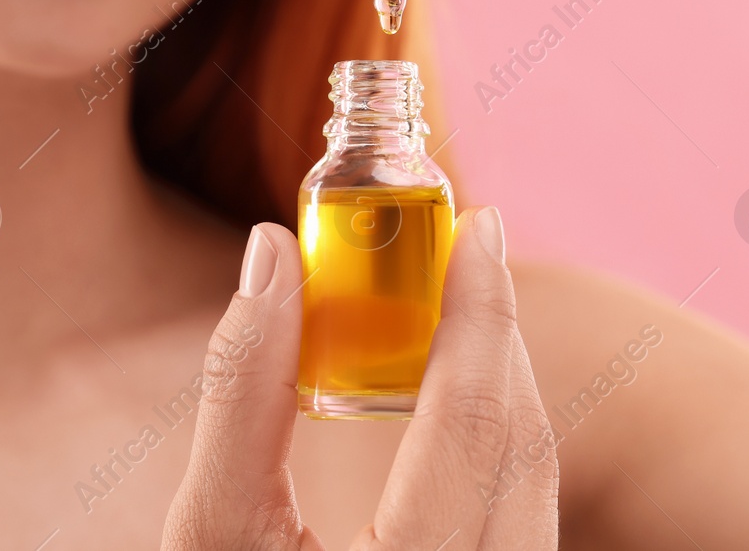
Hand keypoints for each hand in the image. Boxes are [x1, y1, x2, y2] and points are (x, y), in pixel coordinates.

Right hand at [162, 209, 557, 549]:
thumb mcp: (211, 531)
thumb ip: (242, 391)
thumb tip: (269, 258)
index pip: (474, 419)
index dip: (480, 311)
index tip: (479, 229)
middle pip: (523, 444)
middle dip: (497, 336)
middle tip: (463, 254)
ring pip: (537, 485)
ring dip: (503, 389)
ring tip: (456, 316)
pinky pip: (526, 519)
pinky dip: (499, 447)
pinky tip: (455, 411)